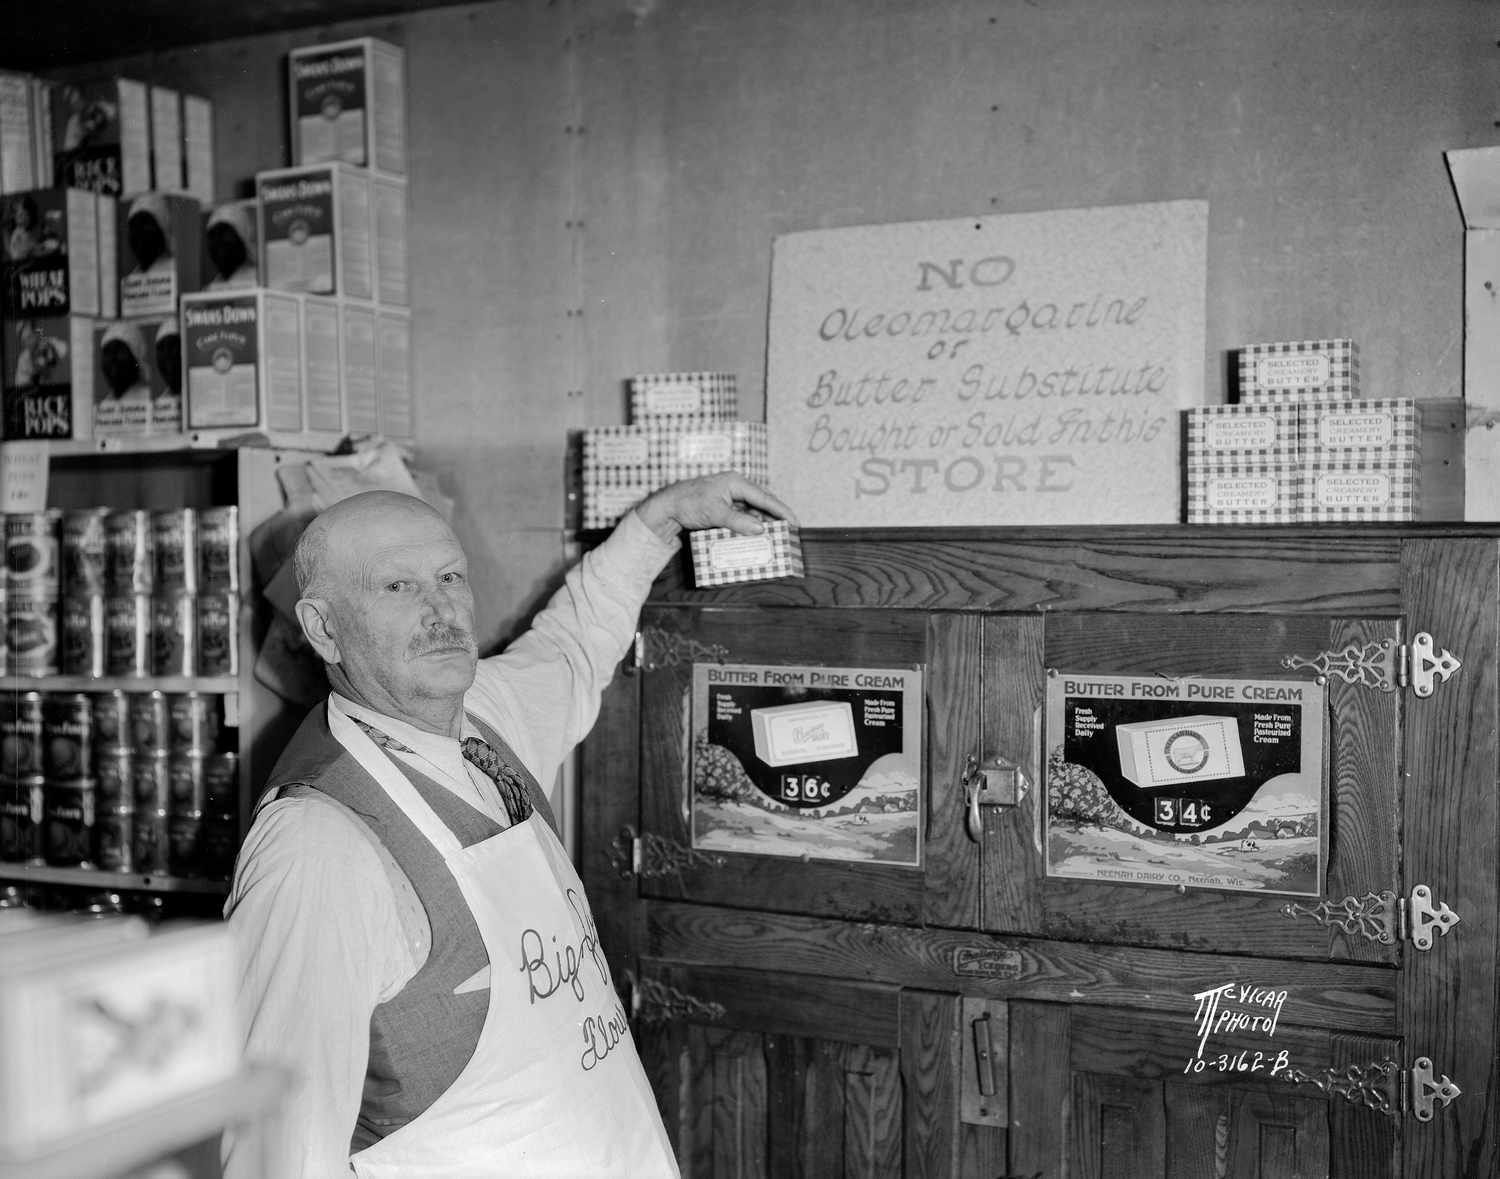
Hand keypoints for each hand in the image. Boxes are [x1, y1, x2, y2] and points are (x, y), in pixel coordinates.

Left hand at [634, 472, 796, 542]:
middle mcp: (735, 487)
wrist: (667, 506)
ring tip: (775, 535)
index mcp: (735, 482)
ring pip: (753, 510)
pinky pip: (743, 515)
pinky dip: (750, 525)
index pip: (764, 497)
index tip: (794, 521)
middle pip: (761, 502)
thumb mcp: (715, 513)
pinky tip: (755, 535)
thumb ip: (739, 521)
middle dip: (775, 517)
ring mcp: (729, 496)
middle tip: (790, 531)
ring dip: (763, 522)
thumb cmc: (689, 503)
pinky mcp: (723, 506)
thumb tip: (760, 529)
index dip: (781, 510)